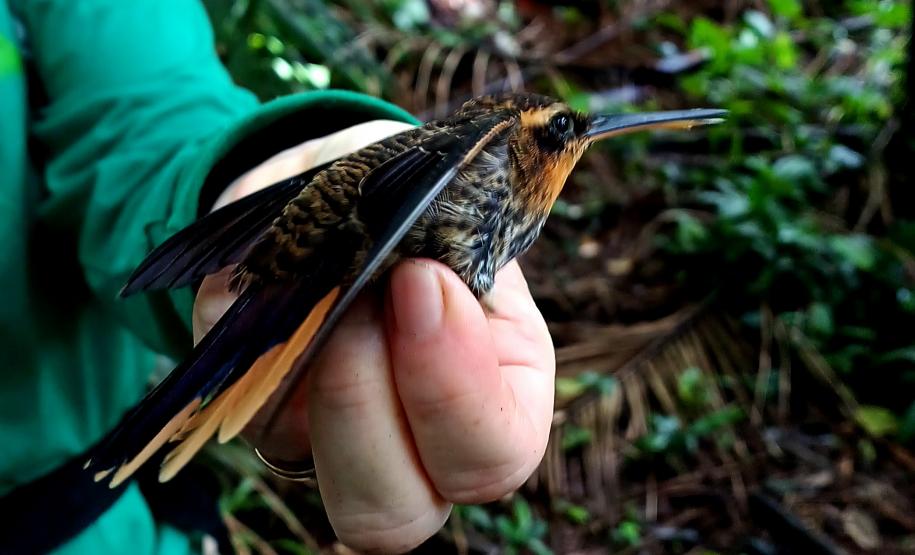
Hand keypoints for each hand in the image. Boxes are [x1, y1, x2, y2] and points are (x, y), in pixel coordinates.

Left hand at [193, 121, 555, 553]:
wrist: (352, 188)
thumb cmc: (421, 198)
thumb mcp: (452, 205)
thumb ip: (446, 237)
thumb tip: (416, 281)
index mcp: (499, 396)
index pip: (493, 452)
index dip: (452, 386)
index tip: (421, 279)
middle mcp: (420, 446)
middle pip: (394, 513)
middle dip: (365, 403)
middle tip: (360, 301)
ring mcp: (338, 446)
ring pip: (312, 484)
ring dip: (307, 387)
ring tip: (317, 294)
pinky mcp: (268, 423)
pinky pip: (246, 417)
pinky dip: (256, 354)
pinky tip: (276, 290)